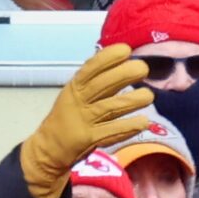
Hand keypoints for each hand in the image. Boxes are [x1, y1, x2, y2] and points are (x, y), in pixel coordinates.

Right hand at [20, 44, 153, 197]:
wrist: (49, 147)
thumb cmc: (70, 114)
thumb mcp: (77, 92)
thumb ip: (97, 78)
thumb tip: (124, 57)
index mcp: (76, 86)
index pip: (90, 68)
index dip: (108, 58)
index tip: (126, 50)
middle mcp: (78, 101)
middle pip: (101, 85)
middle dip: (123, 74)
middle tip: (143, 68)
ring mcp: (84, 120)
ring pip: (110, 108)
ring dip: (131, 101)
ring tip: (148, 96)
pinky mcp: (89, 139)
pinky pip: (112, 132)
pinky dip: (128, 126)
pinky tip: (144, 122)